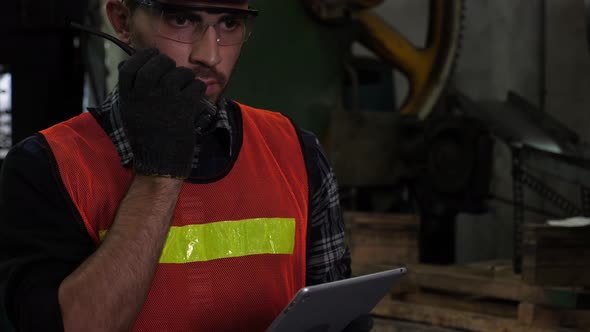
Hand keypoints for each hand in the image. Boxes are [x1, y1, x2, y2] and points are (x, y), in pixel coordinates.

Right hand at [118, 48, 205, 178]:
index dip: (144, 56)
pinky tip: (195, 97)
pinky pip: (196, 86)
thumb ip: (131, 89)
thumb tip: (129, 62)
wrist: (160, 163)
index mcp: (129, 97)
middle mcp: (145, 95)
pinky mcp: (184, 107)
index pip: (131, 65)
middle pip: (158, 64)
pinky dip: (198, 89)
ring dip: (186, 77)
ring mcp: (165, 100)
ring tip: (186, 88)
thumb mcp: (130, 112)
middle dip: (168, 63)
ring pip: (181, 73)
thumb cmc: (147, 139)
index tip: (153, 55)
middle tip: (172, 70)